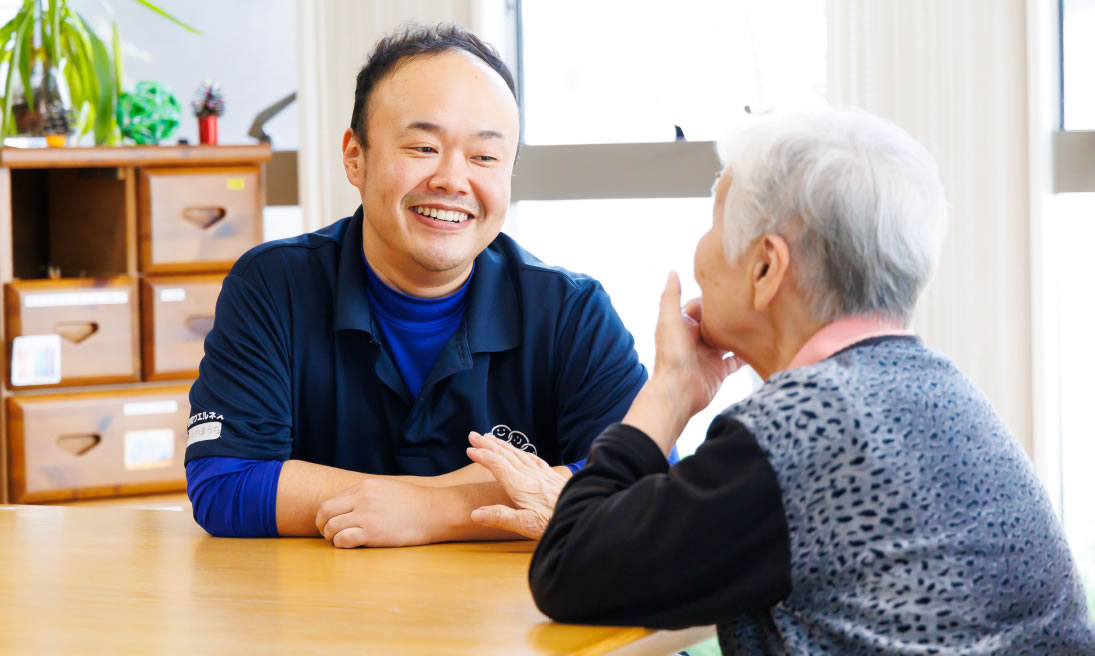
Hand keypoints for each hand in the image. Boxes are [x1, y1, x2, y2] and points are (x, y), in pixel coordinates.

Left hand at [315, 478, 439, 547]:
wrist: (434, 512)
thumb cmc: (415, 503)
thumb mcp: (388, 488)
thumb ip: (368, 494)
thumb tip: (352, 504)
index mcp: (365, 487)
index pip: (332, 500)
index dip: (326, 514)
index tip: (331, 523)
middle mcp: (362, 499)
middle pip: (325, 512)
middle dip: (322, 525)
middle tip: (327, 534)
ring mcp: (366, 516)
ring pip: (331, 527)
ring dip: (331, 537)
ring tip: (339, 541)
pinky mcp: (371, 533)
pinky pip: (343, 539)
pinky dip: (340, 544)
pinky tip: (349, 545)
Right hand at [465, 431, 568, 538]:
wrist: (584, 514)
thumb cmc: (555, 523)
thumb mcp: (526, 525)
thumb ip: (500, 517)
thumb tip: (475, 514)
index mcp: (520, 485)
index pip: (497, 465)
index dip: (483, 456)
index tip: (469, 449)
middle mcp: (530, 475)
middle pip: (505, 455)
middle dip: (488, 444)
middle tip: (473, 435)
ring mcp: (542, 474)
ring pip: (518, 454)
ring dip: (502, 445)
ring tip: (490, 438)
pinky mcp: (551, 477)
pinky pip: (533, 458)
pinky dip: (521, 452)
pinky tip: (520, 452)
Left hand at [622, 272, 744, 454]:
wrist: (678, 392)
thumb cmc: (671, 356)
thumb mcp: (669, 320)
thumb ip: (671, 296)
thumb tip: (672, 272)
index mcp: (683, 325)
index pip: (699, 306)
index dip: (712, 298)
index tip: (731, 287)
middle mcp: (696, 339)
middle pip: (716, 322)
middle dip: (729, 314)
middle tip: (750, 302)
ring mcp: (708, 356)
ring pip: (728, 340)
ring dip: (739, 333)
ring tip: (758, 321)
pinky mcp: (719, 371)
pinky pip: (736, 361)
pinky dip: (746, 355)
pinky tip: (759, 346)